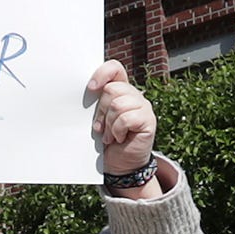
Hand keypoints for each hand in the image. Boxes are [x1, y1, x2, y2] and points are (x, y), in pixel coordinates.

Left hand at [85, 62, 158, 186]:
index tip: (91, 88)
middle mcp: (134, 95)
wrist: (120, 165)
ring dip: (109, 124)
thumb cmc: (106, 141)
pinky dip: (118, 131)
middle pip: (112, 89)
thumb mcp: (97, 119)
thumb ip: (95, 103)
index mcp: (121, 90)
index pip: (115, 68)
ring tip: (110, 135)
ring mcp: (143, 107)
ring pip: (118, 104)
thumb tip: (85, 92)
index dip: (102, 73)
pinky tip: (120, 138)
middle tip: (100, 127)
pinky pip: (127, 118)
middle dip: (101, 111)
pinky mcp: (149, 120)